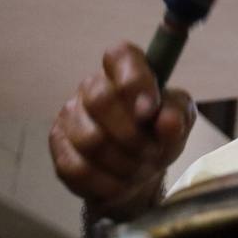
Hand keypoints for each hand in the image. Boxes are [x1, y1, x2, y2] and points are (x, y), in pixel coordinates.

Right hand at [49, 42, 195, 220]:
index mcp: (125, 69)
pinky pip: (78, 168)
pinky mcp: (58, 145)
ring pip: (90, 140)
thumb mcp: (179, 120)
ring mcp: (70, 114)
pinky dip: (107, 182)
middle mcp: (92, 85)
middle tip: (151, 152)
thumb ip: (178, 114)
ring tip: (140, 169)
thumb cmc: (159, 134)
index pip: (120, 56)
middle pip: (100, 100)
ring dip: (123, 163)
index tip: (150, 111)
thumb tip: (168, 121)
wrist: (138, 171)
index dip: (134, 82)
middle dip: (132, 135)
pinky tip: (121, 182)